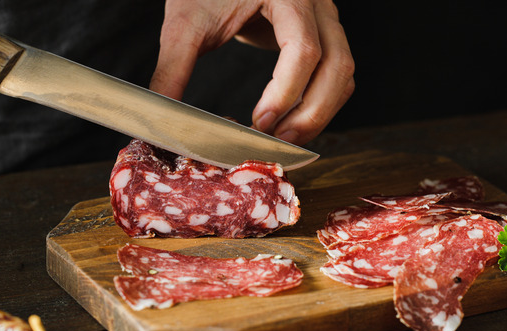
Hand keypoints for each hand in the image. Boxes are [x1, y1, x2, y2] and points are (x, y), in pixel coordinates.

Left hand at [151, 0, 354, 144]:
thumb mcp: (186, 21)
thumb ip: (173, 69)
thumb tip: (162, 118)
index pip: (304, 49)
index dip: (285, 92)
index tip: (258, 121)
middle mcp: (317, 4)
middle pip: (337, 66)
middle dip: (310, 113)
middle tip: (275, 141)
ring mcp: (326, 19)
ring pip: (343, 75)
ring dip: (319, 113)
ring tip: (282, 138)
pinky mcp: (324, 35)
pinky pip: (337, 75)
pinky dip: (320, 103)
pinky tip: (290, 121)